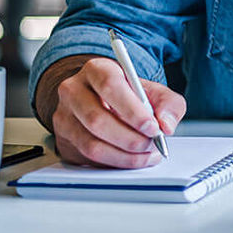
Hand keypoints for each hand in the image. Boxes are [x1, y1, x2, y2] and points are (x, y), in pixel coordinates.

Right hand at [48, 56, 184, 167]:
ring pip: (90, 143)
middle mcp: (73, 90)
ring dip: (124, 155)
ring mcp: (64, 116)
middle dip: (130, 138)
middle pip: (97, 119)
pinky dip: (115, 162)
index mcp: (97, 69)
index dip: (132, 110)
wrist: (106, 102)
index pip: (110, 86)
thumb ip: (169, 104)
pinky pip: (88, 158)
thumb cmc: (131, 96)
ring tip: (146, 153)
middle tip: (151, 144)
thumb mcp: (155, 92)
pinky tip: (132, 159)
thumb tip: (166, 125)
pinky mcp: (63, 139)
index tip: (152, 127)